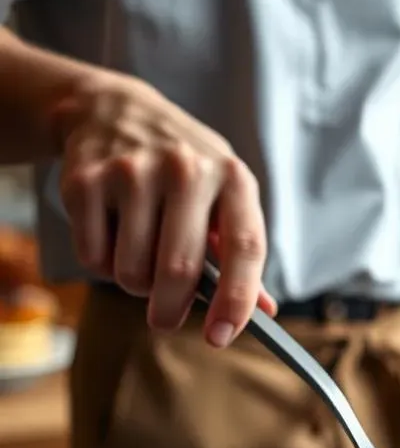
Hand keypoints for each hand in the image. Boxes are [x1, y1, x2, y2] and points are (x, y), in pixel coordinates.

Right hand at [53, 72, 275, 347]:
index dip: (236, 301)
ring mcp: (133, 171)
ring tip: (138, 254)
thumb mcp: (224, 197)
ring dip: (134, 283)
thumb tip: (265, 311)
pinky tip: (110, 234)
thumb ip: (241, 254)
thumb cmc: (184, 170)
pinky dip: (102, 263)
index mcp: (233, 178)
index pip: (244, 249)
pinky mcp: (86, 179)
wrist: (114, 109)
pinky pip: (94, 257)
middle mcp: (186, 169)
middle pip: (178, 271)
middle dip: (169, 311)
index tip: (221, 337)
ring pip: (132, 272)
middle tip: (163, 320)